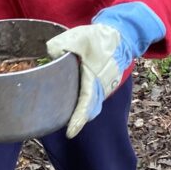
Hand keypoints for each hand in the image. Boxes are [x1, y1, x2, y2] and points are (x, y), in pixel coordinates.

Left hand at [47, 2, 164, 138]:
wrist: (120, 37)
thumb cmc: (99, 38)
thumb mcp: (77, 36)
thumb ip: (60, 44)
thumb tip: (50, 54)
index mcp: (94, 76)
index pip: (85, 102)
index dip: (77, 119)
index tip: (69, 133)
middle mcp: (101, 86)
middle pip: (88, 110)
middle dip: (77, 120)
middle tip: (64, 128)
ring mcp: (105, 88)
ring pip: (91, 106)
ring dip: (81, 112)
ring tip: (66, 116)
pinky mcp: (104, 86)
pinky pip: (94, 100)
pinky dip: (84, 105)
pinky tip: (72, 100)